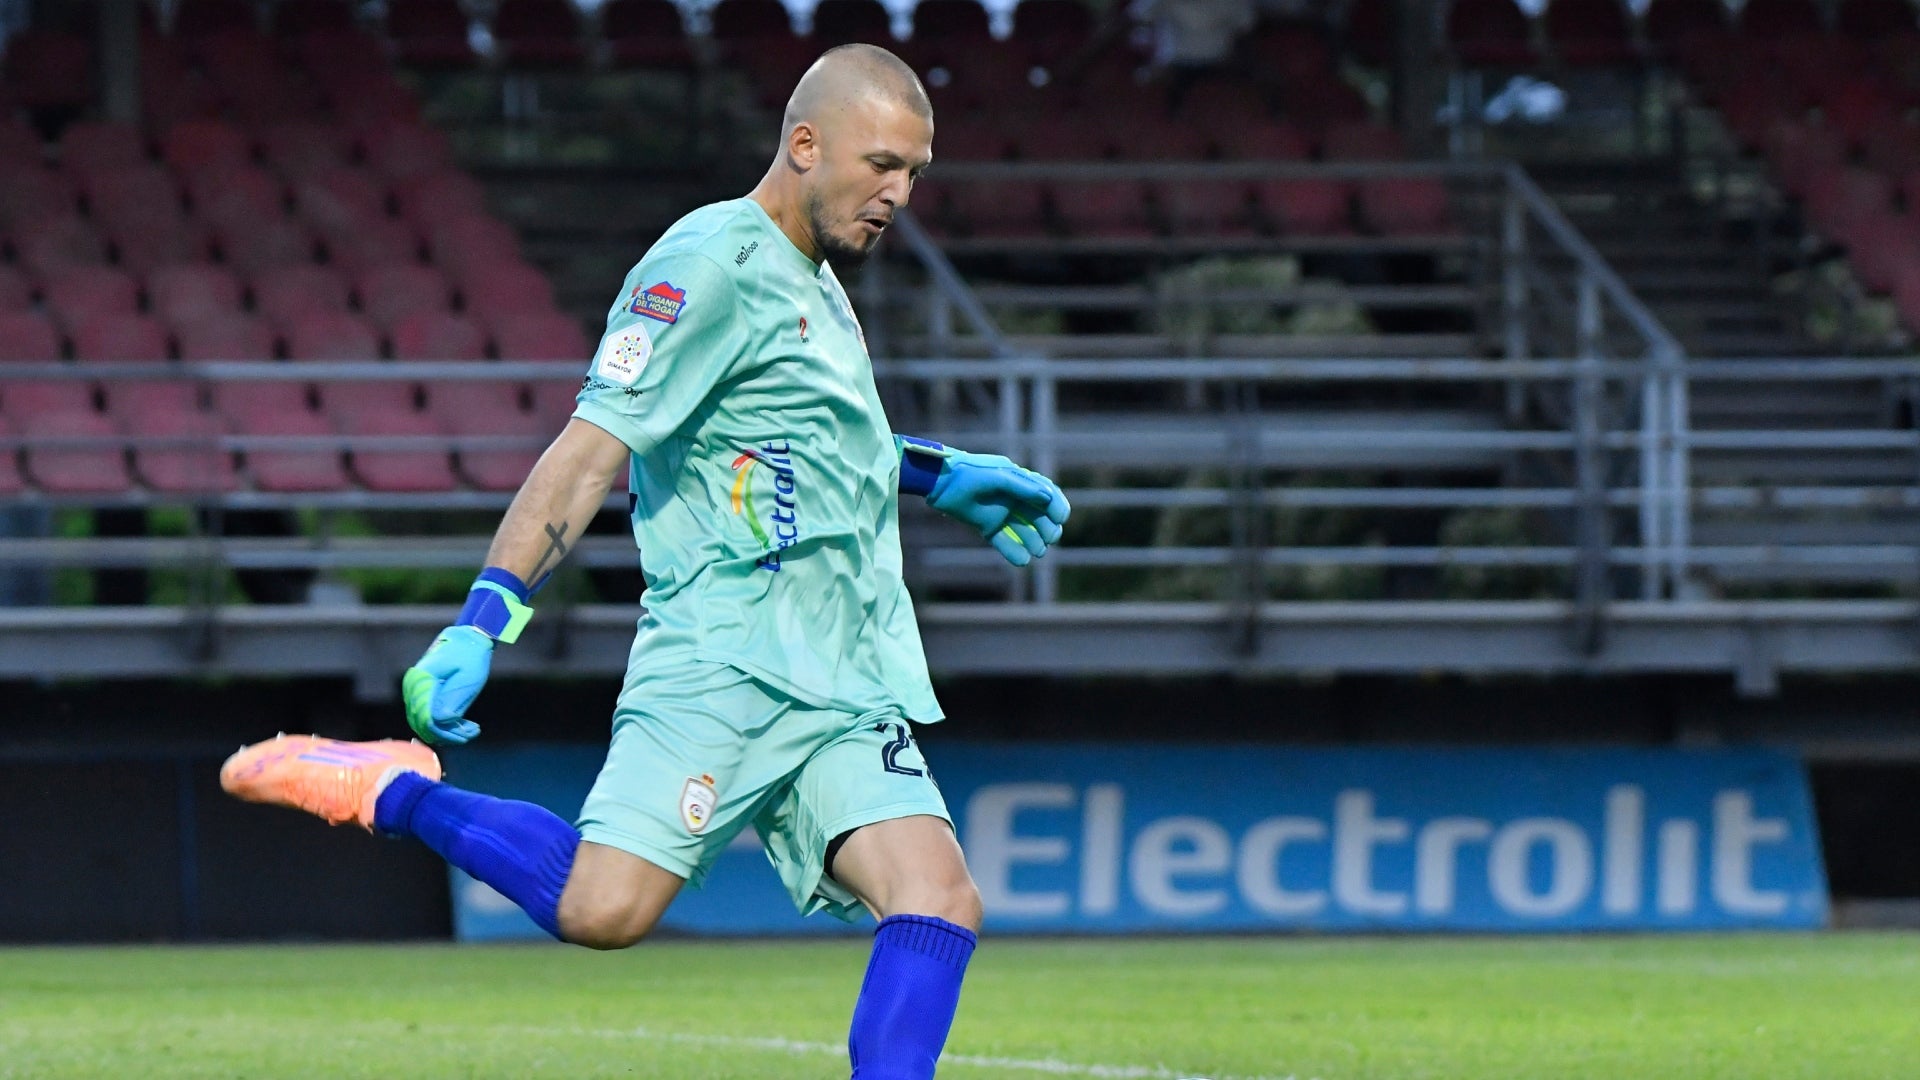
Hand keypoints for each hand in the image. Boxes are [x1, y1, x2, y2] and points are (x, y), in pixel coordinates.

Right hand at [401, 625, 493, 744]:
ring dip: (449, 731)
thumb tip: (439, 722)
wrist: (469, 640)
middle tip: (472, 732)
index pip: (425, 717)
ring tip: (473, 729)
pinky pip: (429, 717)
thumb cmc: (470, 657)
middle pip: (423, 723)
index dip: (444, 732)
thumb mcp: (467, 679)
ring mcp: (415, 692)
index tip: (465, 735)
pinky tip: (467, 725)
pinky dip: (447, 724)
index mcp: (421, 681)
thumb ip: (452, 701)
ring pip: (426, 723)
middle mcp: (413, 688)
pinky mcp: (422, 695)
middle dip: (449, 734)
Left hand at [926, 451, 1071, 565]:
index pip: (1047, 494)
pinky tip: (1022, 561)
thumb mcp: (997, 477)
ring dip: (1034, 541)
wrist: (938, 480)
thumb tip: (1047, 498)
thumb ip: (1022, 487)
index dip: (1057, 506)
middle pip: (1038, 516)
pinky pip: (1003, 540)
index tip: (1060, 519)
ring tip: (1038, 552)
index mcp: (1019, 481)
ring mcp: (1000, 513)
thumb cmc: (969, 473)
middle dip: (1047, 528)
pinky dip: (1013, 551)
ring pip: (1023, 530)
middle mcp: (1013, 498)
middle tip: (1050, 538)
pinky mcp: (987, 525)